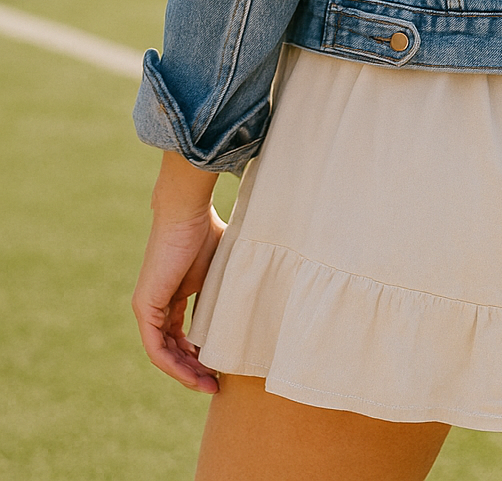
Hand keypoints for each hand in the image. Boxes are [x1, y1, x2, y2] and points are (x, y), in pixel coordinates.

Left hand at [133, 189, 224, 392]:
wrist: (187, 213)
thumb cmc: (207, 231)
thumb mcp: (221, 269)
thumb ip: (228, 287)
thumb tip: (257, 296)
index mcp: (173, 294)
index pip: (182, 335)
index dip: (200, 356)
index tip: (222, 368)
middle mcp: (157, 304)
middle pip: (172, 349)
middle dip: (194, 370)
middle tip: (216, 386)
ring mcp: (148, 307)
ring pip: (163, 354)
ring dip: (185, 374)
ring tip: (209, 387)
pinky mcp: (146, 307)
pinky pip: (156, 348)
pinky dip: (173, 365)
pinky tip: (193, 375)